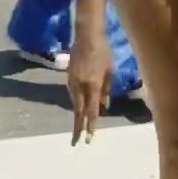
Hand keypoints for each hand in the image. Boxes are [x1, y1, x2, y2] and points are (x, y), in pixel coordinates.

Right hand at [66, 29, 112, 144]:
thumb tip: (104, 106)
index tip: (90, 139)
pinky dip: (76, 103)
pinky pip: (72, 94)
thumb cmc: (103, 52)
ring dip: (77, 115)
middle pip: (79, 111)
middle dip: (78, 128)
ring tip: (79, 128)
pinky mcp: (68, 77)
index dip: (91, 125)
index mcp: (92, 85)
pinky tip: (79, 107)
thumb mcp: (110, 72)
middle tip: (76, 142)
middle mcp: (80, 86)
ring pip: (74, 103)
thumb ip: (106, 90)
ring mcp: (72, 82)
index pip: (92, 110)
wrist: (87, 36)